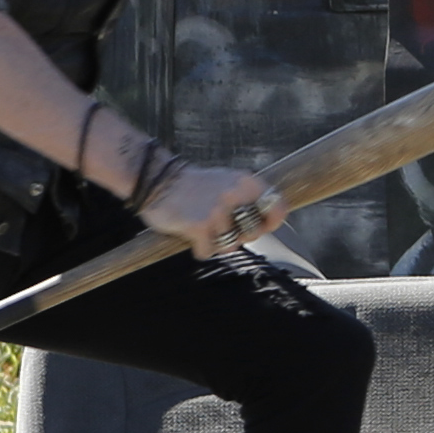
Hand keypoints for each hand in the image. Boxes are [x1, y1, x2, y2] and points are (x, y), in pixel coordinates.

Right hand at [146, 158, 285, 251]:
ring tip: (202, 228)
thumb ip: (248, 198)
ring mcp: (218, 211)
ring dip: (216, 243)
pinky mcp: (200, 226)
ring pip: (230, 246)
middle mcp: (235, 195)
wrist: (156, 180)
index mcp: (246, 182)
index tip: (264, 225)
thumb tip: (271, 219)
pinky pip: (208, 252)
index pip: (277, 206)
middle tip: (219, 227)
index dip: (272, 221)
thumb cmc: (193, 186)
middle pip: (254, 233)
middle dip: (238, 236)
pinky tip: (189, 233)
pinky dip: (199, 249)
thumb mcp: (227, 182)